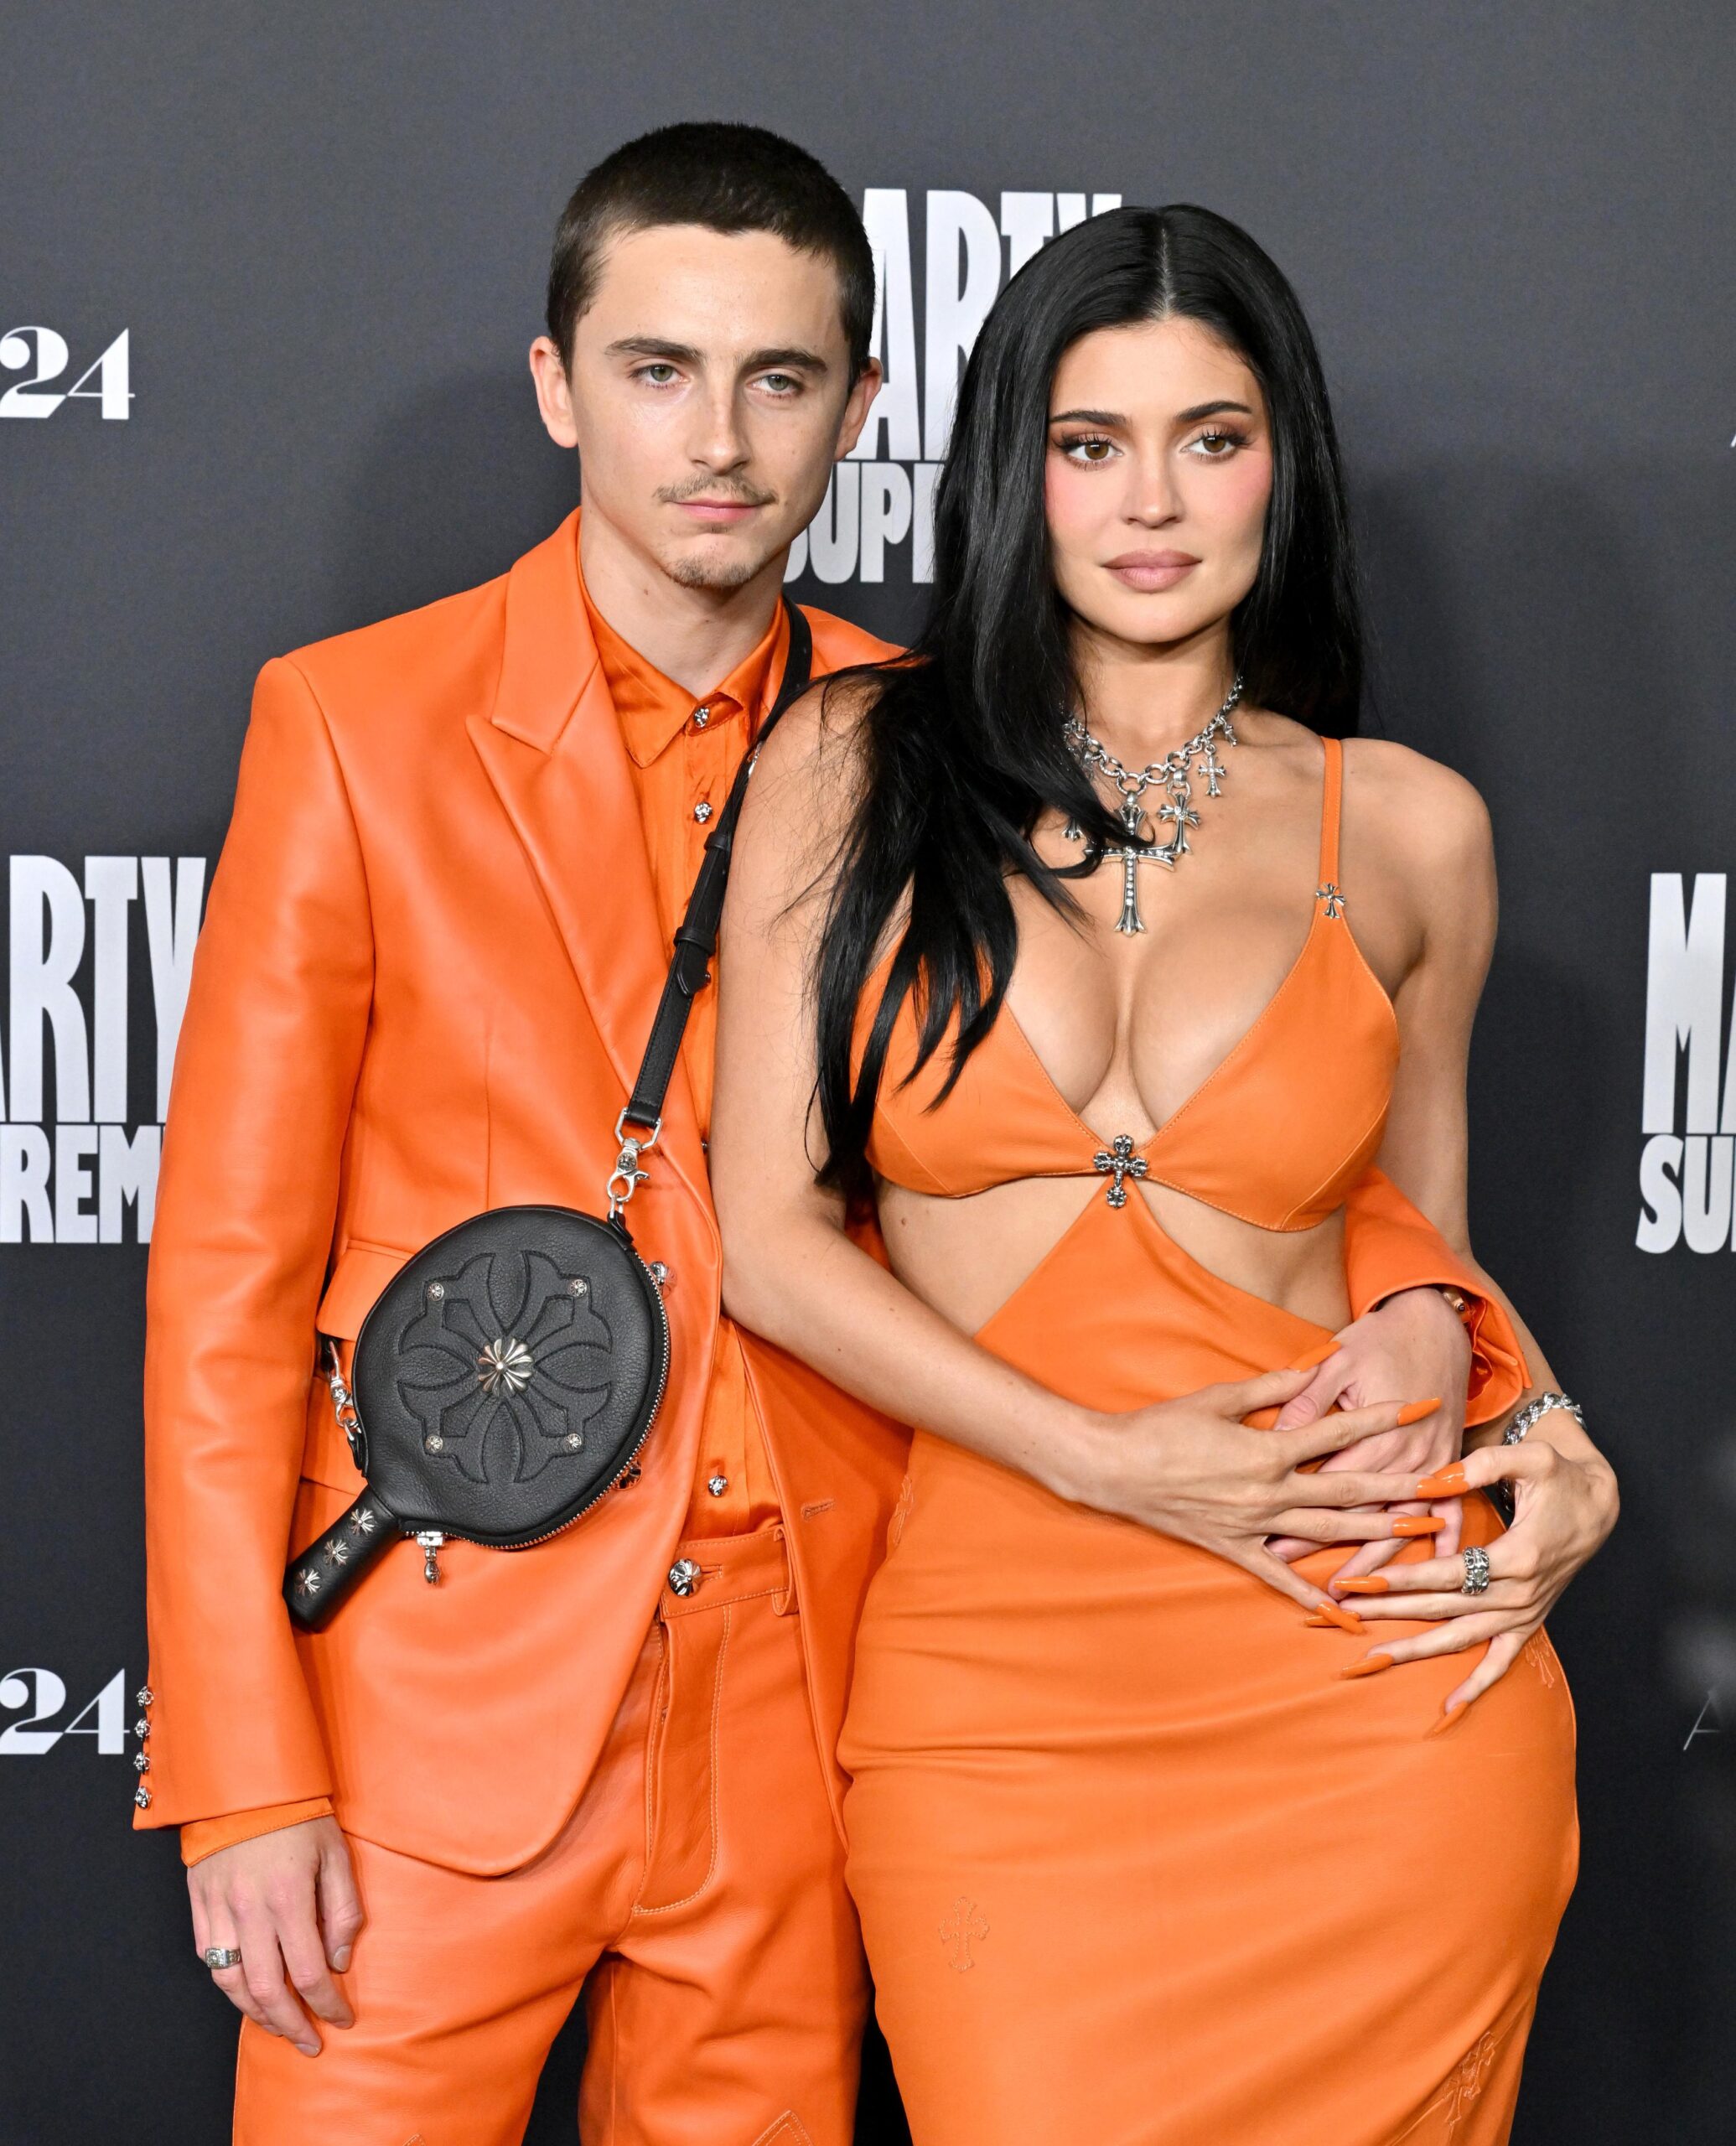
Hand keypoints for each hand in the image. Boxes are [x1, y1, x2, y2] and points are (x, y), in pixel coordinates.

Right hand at [187, 1816, 361, 2054]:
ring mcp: (219, 1910)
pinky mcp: (199, 1906)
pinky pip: (209, 1960)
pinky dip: (228, 1985)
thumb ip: (343, 1910)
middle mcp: (250, 1911)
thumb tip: (339, 1960)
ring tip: (279, 2028)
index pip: (310, 1972)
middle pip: (268, 1990)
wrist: (245, 1781)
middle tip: (310, 2042)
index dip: (328, 2004)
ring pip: (232, 1984)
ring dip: (256, 2014)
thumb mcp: (336, 1854)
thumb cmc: (298, 1814)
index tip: (342, 2018)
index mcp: (289, 1897)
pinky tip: (247, 1994)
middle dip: (291, 2025)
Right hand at [1059, 1365, 1446, 1621]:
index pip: (1339, 1432)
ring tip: (1418, 1534)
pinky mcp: (1234, 1548)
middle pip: (1348, 1490)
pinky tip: (1343, 1612)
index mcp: (1268, 1449)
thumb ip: (1272, 1386)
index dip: (1383, 1416)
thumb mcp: (1219, 1397)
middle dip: (1401, 1488)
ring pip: (1326, 1534)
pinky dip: (1310, 1596)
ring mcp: (1253, 1525)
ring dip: (1375, 1535)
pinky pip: (1279, 1576)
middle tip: (1445, 1487)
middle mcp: (1268, 1492)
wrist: (1114, 1468)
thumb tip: (1316, 1367)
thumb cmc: (1162, 1426)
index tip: (1422, 1406)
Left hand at [1263, 1287, 1471, 1568]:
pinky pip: (1447, 1515)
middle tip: (1300, 1585)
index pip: (1329, 1487)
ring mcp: (1431, 1465)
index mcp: (1373, 1433)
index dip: (1299, 1517)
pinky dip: (1438, 1545)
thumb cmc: (1380, 1338)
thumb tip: (1275, 1434)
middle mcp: (1406, 1456)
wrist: (1436, 1324)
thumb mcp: (1337, 1361)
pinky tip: (1429, 1579)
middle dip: (1330, 1551)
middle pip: (1361, 1514)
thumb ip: (1304, 1399)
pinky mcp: (1447, 1465)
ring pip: (1401, 1525)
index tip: (1271, 1548)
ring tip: (1355, 1594)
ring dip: (1378, 1561)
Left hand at [1321, 1431, 1619, 1717]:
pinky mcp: (1528, 1623)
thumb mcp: (1531, 1458)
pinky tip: (1448, 1706)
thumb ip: (1486, 1464)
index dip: (1402, 1577)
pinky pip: (1501, 1662)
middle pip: (1442, 1607)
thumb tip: (1440, 1478)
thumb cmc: (1560, 1478)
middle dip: (1389, 1610)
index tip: (1361, 1581)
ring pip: (1460, 1638)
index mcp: (1517, 1556)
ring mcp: (1523, 1613)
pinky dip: (1477, 1686)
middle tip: (1341, 1612)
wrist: (1598, 1506)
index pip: (1447, 1572)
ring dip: (1415, 1649)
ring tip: (1371, 1657)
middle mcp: (1519, 1593)